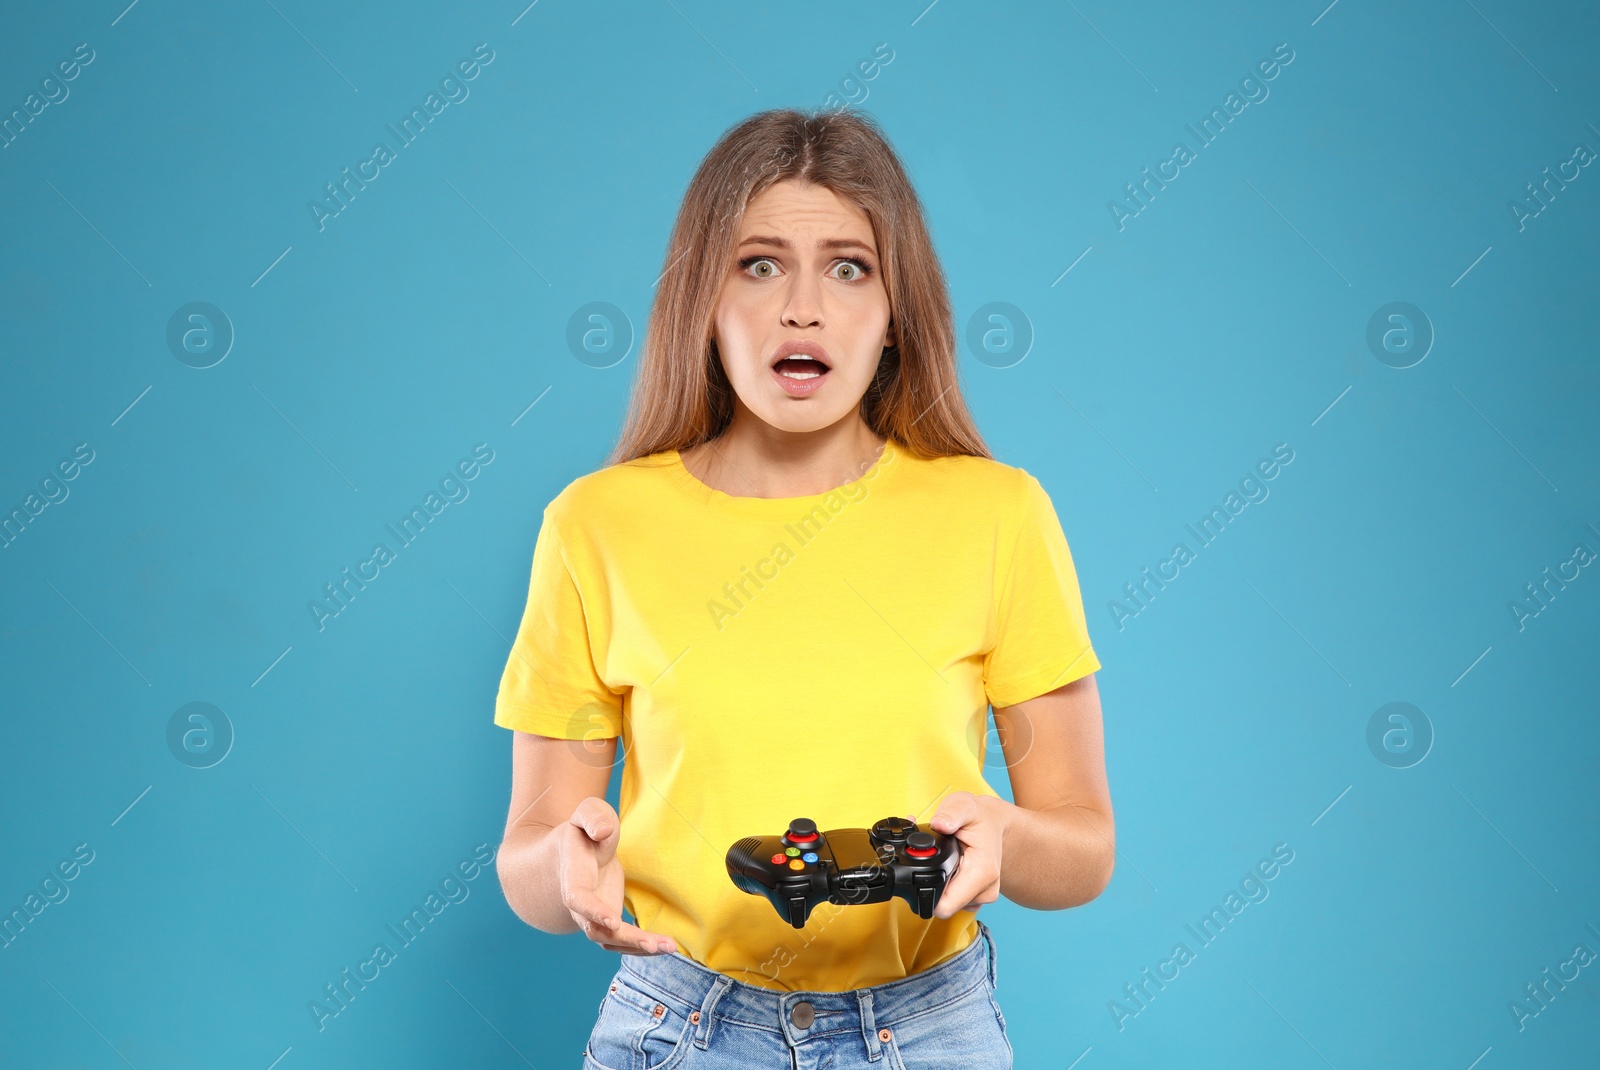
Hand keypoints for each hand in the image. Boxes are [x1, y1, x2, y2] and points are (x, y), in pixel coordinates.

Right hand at [557, 797, 677, 955]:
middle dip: (625, 939)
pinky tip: (665, 945)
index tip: (613, 921)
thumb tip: (603, 832)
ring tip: (669, 947)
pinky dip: (642, 946)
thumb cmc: (584, 830)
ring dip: (638, 947)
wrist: (576, 851)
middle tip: (654, 944)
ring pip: (611, 941)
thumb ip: (592, 817)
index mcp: (573, 876)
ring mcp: (594, 915)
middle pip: (596, 930)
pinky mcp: (609, 920)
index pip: (577, 899)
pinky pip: (622, 940)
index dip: (593, 911)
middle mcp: (580, 904)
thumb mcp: (587, 813)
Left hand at [928, 792, 1006, 918]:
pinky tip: (950, 867)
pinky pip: (953, 900)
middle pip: (943, 906)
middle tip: (935, 858)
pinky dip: (947, 886)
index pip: (946, 905)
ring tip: (945, 859)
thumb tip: (939, 824)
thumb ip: (950, 814)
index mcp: (982, 872)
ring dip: (940, 884)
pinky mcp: (976, 898)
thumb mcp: (963, 806)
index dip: (926, 892)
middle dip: (932, 884)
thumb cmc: (979, 817)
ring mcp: (982, 897)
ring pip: (947, 904)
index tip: (921, 871)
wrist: (994, 825)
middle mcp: (985, 890)